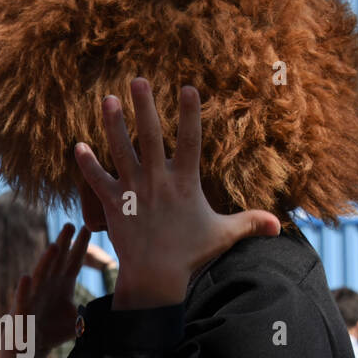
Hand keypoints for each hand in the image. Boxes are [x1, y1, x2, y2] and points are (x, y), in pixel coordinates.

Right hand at [0, 223, 89, 357]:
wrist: (31, 348)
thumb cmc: (54, 330)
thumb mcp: (79, 319)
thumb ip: (94, 312)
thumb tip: (120, 311)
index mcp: (63, 284)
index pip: (73, 261)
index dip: (80, 245)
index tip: (89, 227)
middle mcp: (48, 285)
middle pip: (57, 261)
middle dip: (64, 243)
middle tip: (71, 224)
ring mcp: (34, 295)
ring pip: (41, 275)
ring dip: (46, 261)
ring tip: (53, 246)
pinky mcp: (22, 310)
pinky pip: (23, 298)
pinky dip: (24, 289)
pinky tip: (26, 278)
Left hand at [74, 79, 280, 310]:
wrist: (155, 278)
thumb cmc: (190, 255)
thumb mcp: (223, 235)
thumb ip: (250, 223)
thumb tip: (280, 225)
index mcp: (184, 183)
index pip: (190, 141)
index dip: (190, 114)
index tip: (188, 88)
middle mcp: (157, 181)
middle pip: (149, 136)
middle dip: (144, 107)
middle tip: (137, 80)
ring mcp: (132, 192)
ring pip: (120, 151)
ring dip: (112, 124)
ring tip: (106, 99)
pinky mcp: (112, 205)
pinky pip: (96, 180)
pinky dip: (86, 164)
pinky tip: (76, 145)